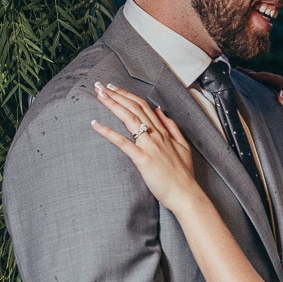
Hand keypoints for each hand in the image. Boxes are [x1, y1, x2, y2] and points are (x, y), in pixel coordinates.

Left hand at [90, 83, 200, 211]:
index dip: (128, 95)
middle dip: (116, 95)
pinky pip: (123, 142)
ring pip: (129, 119)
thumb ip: (172, 127)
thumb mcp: (183, 146)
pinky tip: (95, 124)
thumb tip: (161, 111)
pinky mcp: (143, 160)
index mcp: (164, 132)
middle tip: (100, 86)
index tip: (115, 88)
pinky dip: (108, 132)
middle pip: (135, 108)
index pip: (144, 106)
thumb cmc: (184, 176)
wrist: (186, 195)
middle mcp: (157, 136)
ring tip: (99, 96)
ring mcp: (150, 146)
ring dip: (112, 104)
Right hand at [238, 69, 282, 161]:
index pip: (277, 82)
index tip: (252, 75)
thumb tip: (280, 94)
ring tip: (237, 78)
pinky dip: (249, 97)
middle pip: (267, 83)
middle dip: (254, 75)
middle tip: (239, 71)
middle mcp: (282, 102)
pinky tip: (240, 96)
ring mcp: (275, 111)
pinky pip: (258, 105)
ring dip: (250, 84)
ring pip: (262, 92)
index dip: (265, 76)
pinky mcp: (268, 120)